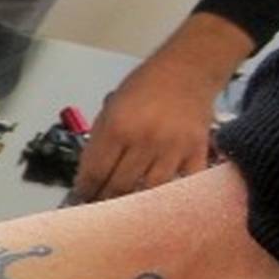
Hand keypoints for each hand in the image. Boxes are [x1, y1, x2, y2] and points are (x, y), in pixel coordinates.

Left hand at [75, 56, 216, 201]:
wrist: (187, 69)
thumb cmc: (144, 88)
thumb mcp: (110, 109)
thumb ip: (99, 143)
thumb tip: (87, 177)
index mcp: (118, 127)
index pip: (95, 172)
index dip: (85, 190)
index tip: (81, 200)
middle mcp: (145, 139)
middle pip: (119, 186)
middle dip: (106, 200)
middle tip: (100, 208)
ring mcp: (173, 148)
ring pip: (149, 192)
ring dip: (134, 203)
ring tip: (125, 209)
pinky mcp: (197, 151)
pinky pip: (183, 185)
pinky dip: (170, 196)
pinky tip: (158, 202)